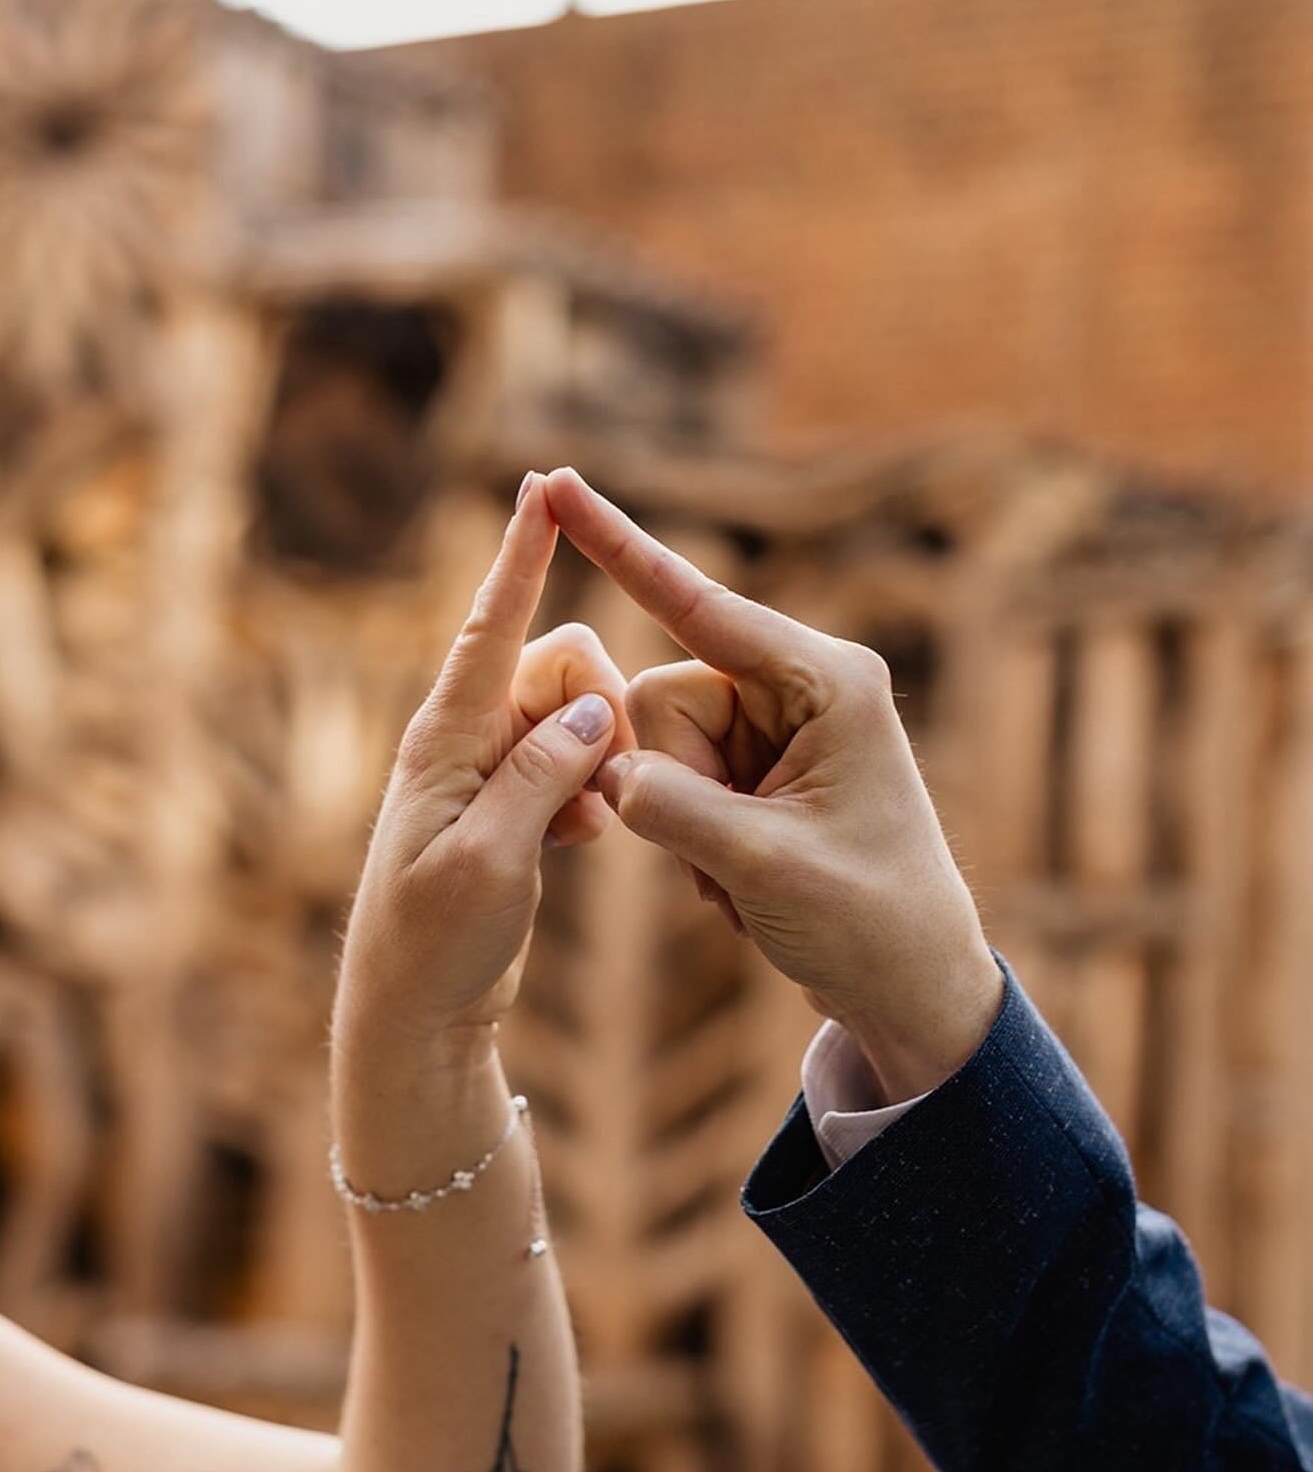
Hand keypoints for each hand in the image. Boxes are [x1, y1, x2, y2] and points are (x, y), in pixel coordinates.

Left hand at [336, 475, 631, 1057]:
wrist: (416, 1014)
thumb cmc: (436, 944)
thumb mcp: (494, 860)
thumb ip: (544, 775)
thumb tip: (596, 707)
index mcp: (444, 739)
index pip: (491, 626)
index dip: (520, 555)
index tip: (542, 486)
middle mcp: (465, 739)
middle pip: (561, 666)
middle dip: (601, 708)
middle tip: (602, 790)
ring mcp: (490, 770)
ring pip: (576, 714)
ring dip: (600, 759)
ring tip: (585, 831)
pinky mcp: (512, 803)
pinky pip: (575, 761)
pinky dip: (592, 792)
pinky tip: (582, 842)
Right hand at [544, 468, 1002, 1103]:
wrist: (909, 985)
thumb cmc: (867, 922)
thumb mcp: (766, 867)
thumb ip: (671, 808)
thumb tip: (607, 770)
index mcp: (827, 681)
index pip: (702, 605)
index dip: (622, 547)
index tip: (562, 486)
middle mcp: (799, 685)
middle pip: (661, 697)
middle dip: (671, 783)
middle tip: (731, 856)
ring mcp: (774, 725)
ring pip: (655, 744)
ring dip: (682, 822)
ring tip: (746, 872)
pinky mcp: (755, 764)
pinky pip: (670, 779)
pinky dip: (691, 838)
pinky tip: (745, 877)